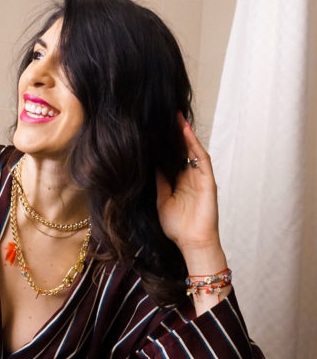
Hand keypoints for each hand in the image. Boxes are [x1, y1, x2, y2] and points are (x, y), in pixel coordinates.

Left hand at [155, 113, 220, 253]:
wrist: (192, 242)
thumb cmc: (178, 226)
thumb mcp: (161, 200)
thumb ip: (159, 182)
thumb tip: (150, 165)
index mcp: (179, 181)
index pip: (172, 157)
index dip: (165, 144)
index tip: (154, 129)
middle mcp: (190, 177)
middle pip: (183, 150)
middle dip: (175, 134)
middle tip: (164, 116)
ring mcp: (200, 177)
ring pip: (193, 150)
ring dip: (185, 134)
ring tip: (176, 117)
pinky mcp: (208, 181)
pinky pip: (202, 159)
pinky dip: (194, 145)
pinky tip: (186, 133)